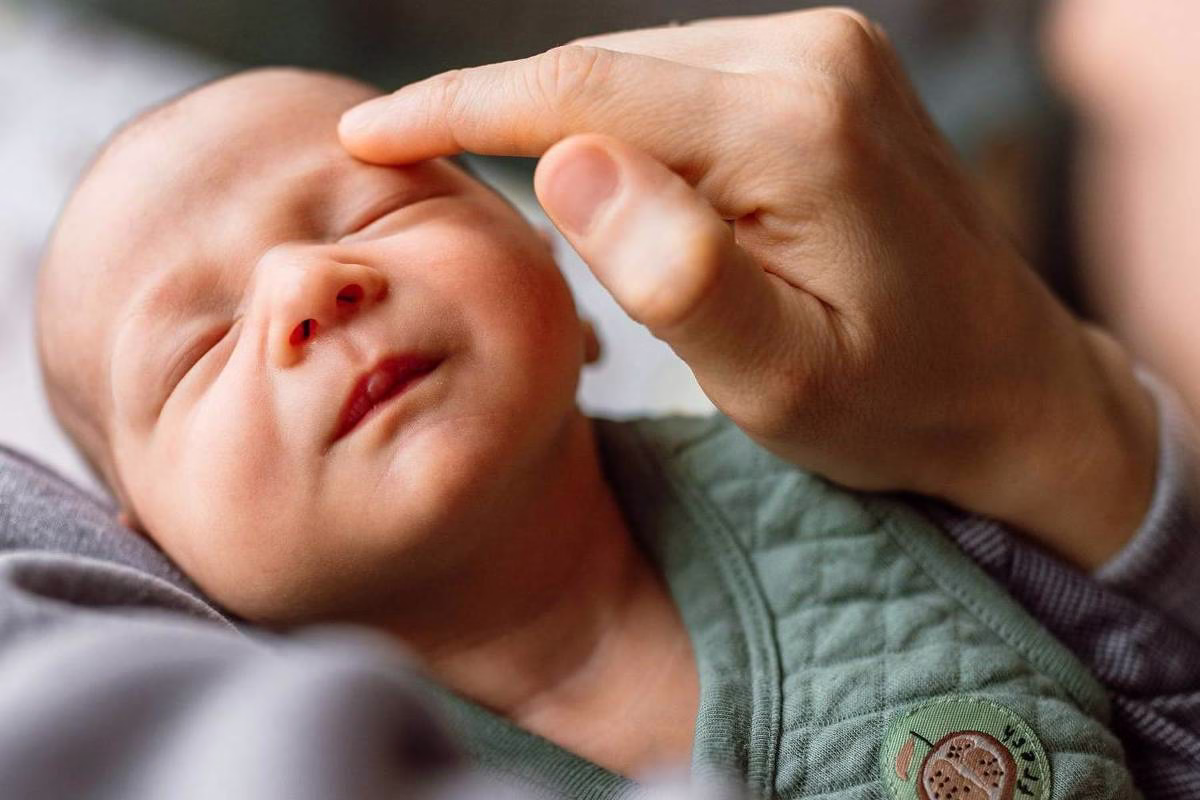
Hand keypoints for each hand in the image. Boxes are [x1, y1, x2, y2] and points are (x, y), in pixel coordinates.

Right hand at [339, 9, 1157, 568]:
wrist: (1008, 380)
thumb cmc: (894, 402)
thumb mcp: (782, 378)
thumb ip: (680, 275)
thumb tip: (565, 163)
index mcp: (797, 129)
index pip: (584, 92)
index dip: (459, 107)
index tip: (368, 135)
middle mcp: (815, 56)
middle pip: (604, 70)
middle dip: (498, 115)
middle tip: (407, 166)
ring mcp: (827, 49)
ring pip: (637, 69)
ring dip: (561, 124)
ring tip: (500, 186)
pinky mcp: (826, 66)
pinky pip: (683, 78)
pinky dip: (622, 122)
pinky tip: (601, 175)